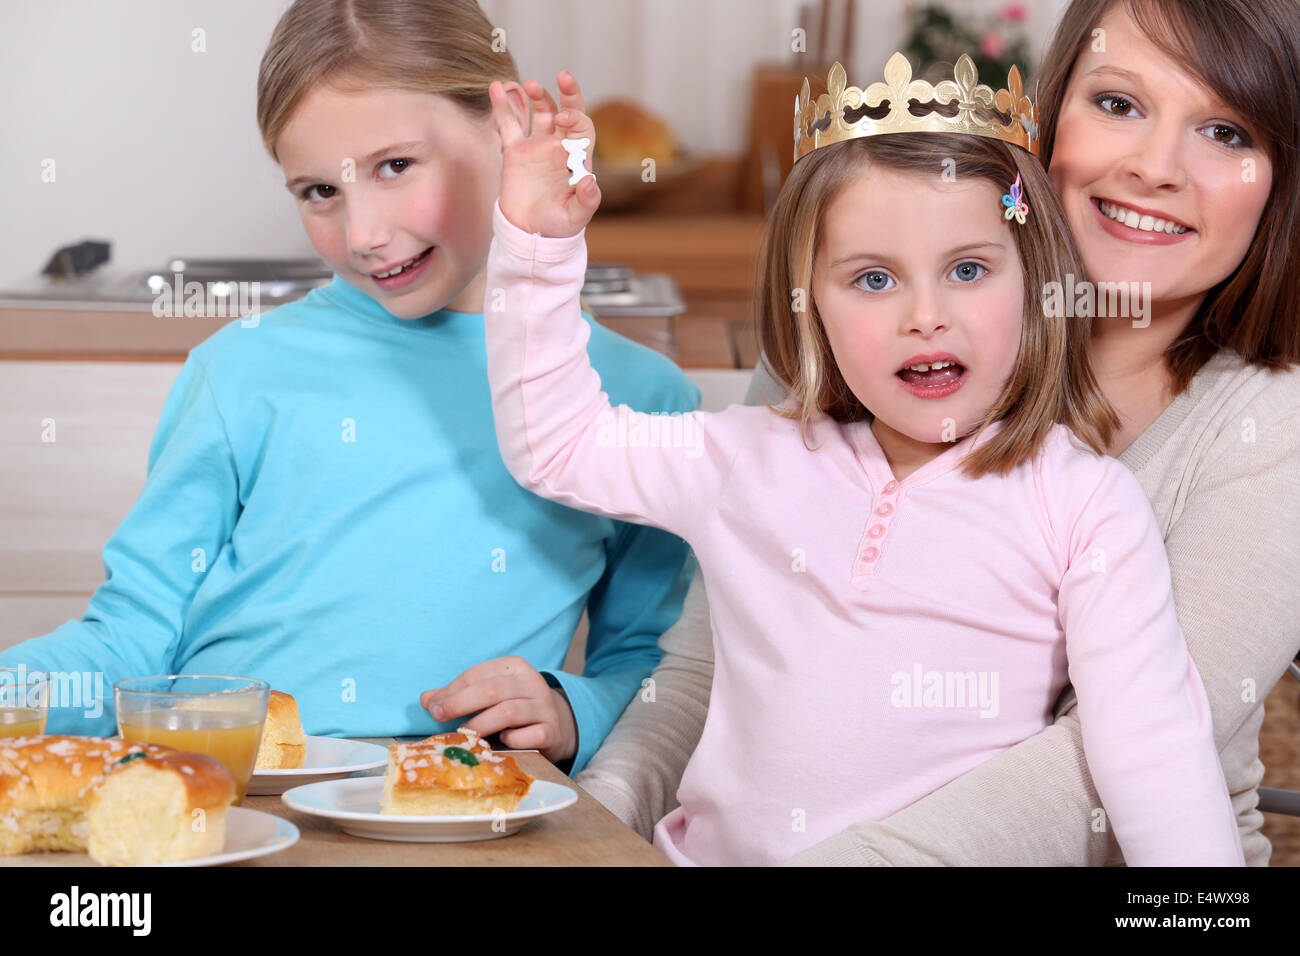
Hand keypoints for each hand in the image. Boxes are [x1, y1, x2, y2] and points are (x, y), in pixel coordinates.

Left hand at [419, 655, 577, 763]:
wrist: (557, 724)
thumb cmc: (515, 707)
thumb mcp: (490, 695)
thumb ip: (459, 695)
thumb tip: (427, 699)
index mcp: (514, 667)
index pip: (477, 674)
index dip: (451, 691)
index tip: (432, 706)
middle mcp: (532, 683)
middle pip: (491, 690)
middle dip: (460, 703)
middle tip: (439, 717)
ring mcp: (544, 707)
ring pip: (509, 712)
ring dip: (480, 725)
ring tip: (464, 735)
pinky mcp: (551, 730)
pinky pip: (530, 735)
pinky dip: (513, 739)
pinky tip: (502, 741)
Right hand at [488, 71, 600, 237]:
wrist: (530, 233)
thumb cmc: (558, 226)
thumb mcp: (576, 217)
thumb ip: (586, 201)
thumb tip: (590, 182)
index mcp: (577, 159)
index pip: (582, 128)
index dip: (576, 117)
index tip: (564, 119)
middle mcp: (559, 147)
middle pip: (566, 112)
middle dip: (567, 94)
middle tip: (562, 76)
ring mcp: (537, 146)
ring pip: (539, 112)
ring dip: (537, 95)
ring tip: (529, 84)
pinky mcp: (514, 151)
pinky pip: (509, 124)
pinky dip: (503, 106)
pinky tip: (496, 88)